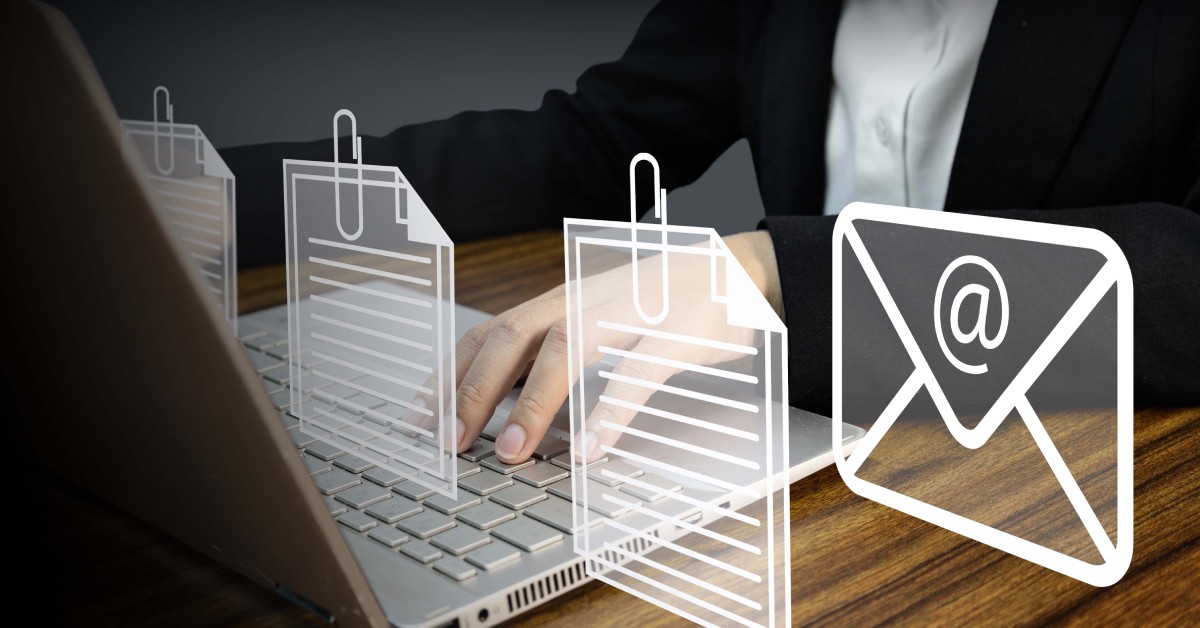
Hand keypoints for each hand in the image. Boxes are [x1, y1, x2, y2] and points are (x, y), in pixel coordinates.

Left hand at [452, 230, 782, 462]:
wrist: (736, 270)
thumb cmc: (660, 302)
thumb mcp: (596, 318)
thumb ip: (554, 350)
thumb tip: (506, 402)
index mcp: (560, 300)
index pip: (490, 332)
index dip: (450, 373)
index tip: (420, 415)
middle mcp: (584, 300)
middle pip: (514, 336)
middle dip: (474, 390)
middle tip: (448, 442)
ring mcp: (629, 313)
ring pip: (567, 350)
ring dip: (532, 403)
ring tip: (510, 452)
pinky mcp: (674, 333)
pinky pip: (637, 375)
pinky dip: (611, 413)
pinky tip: (592, 450)